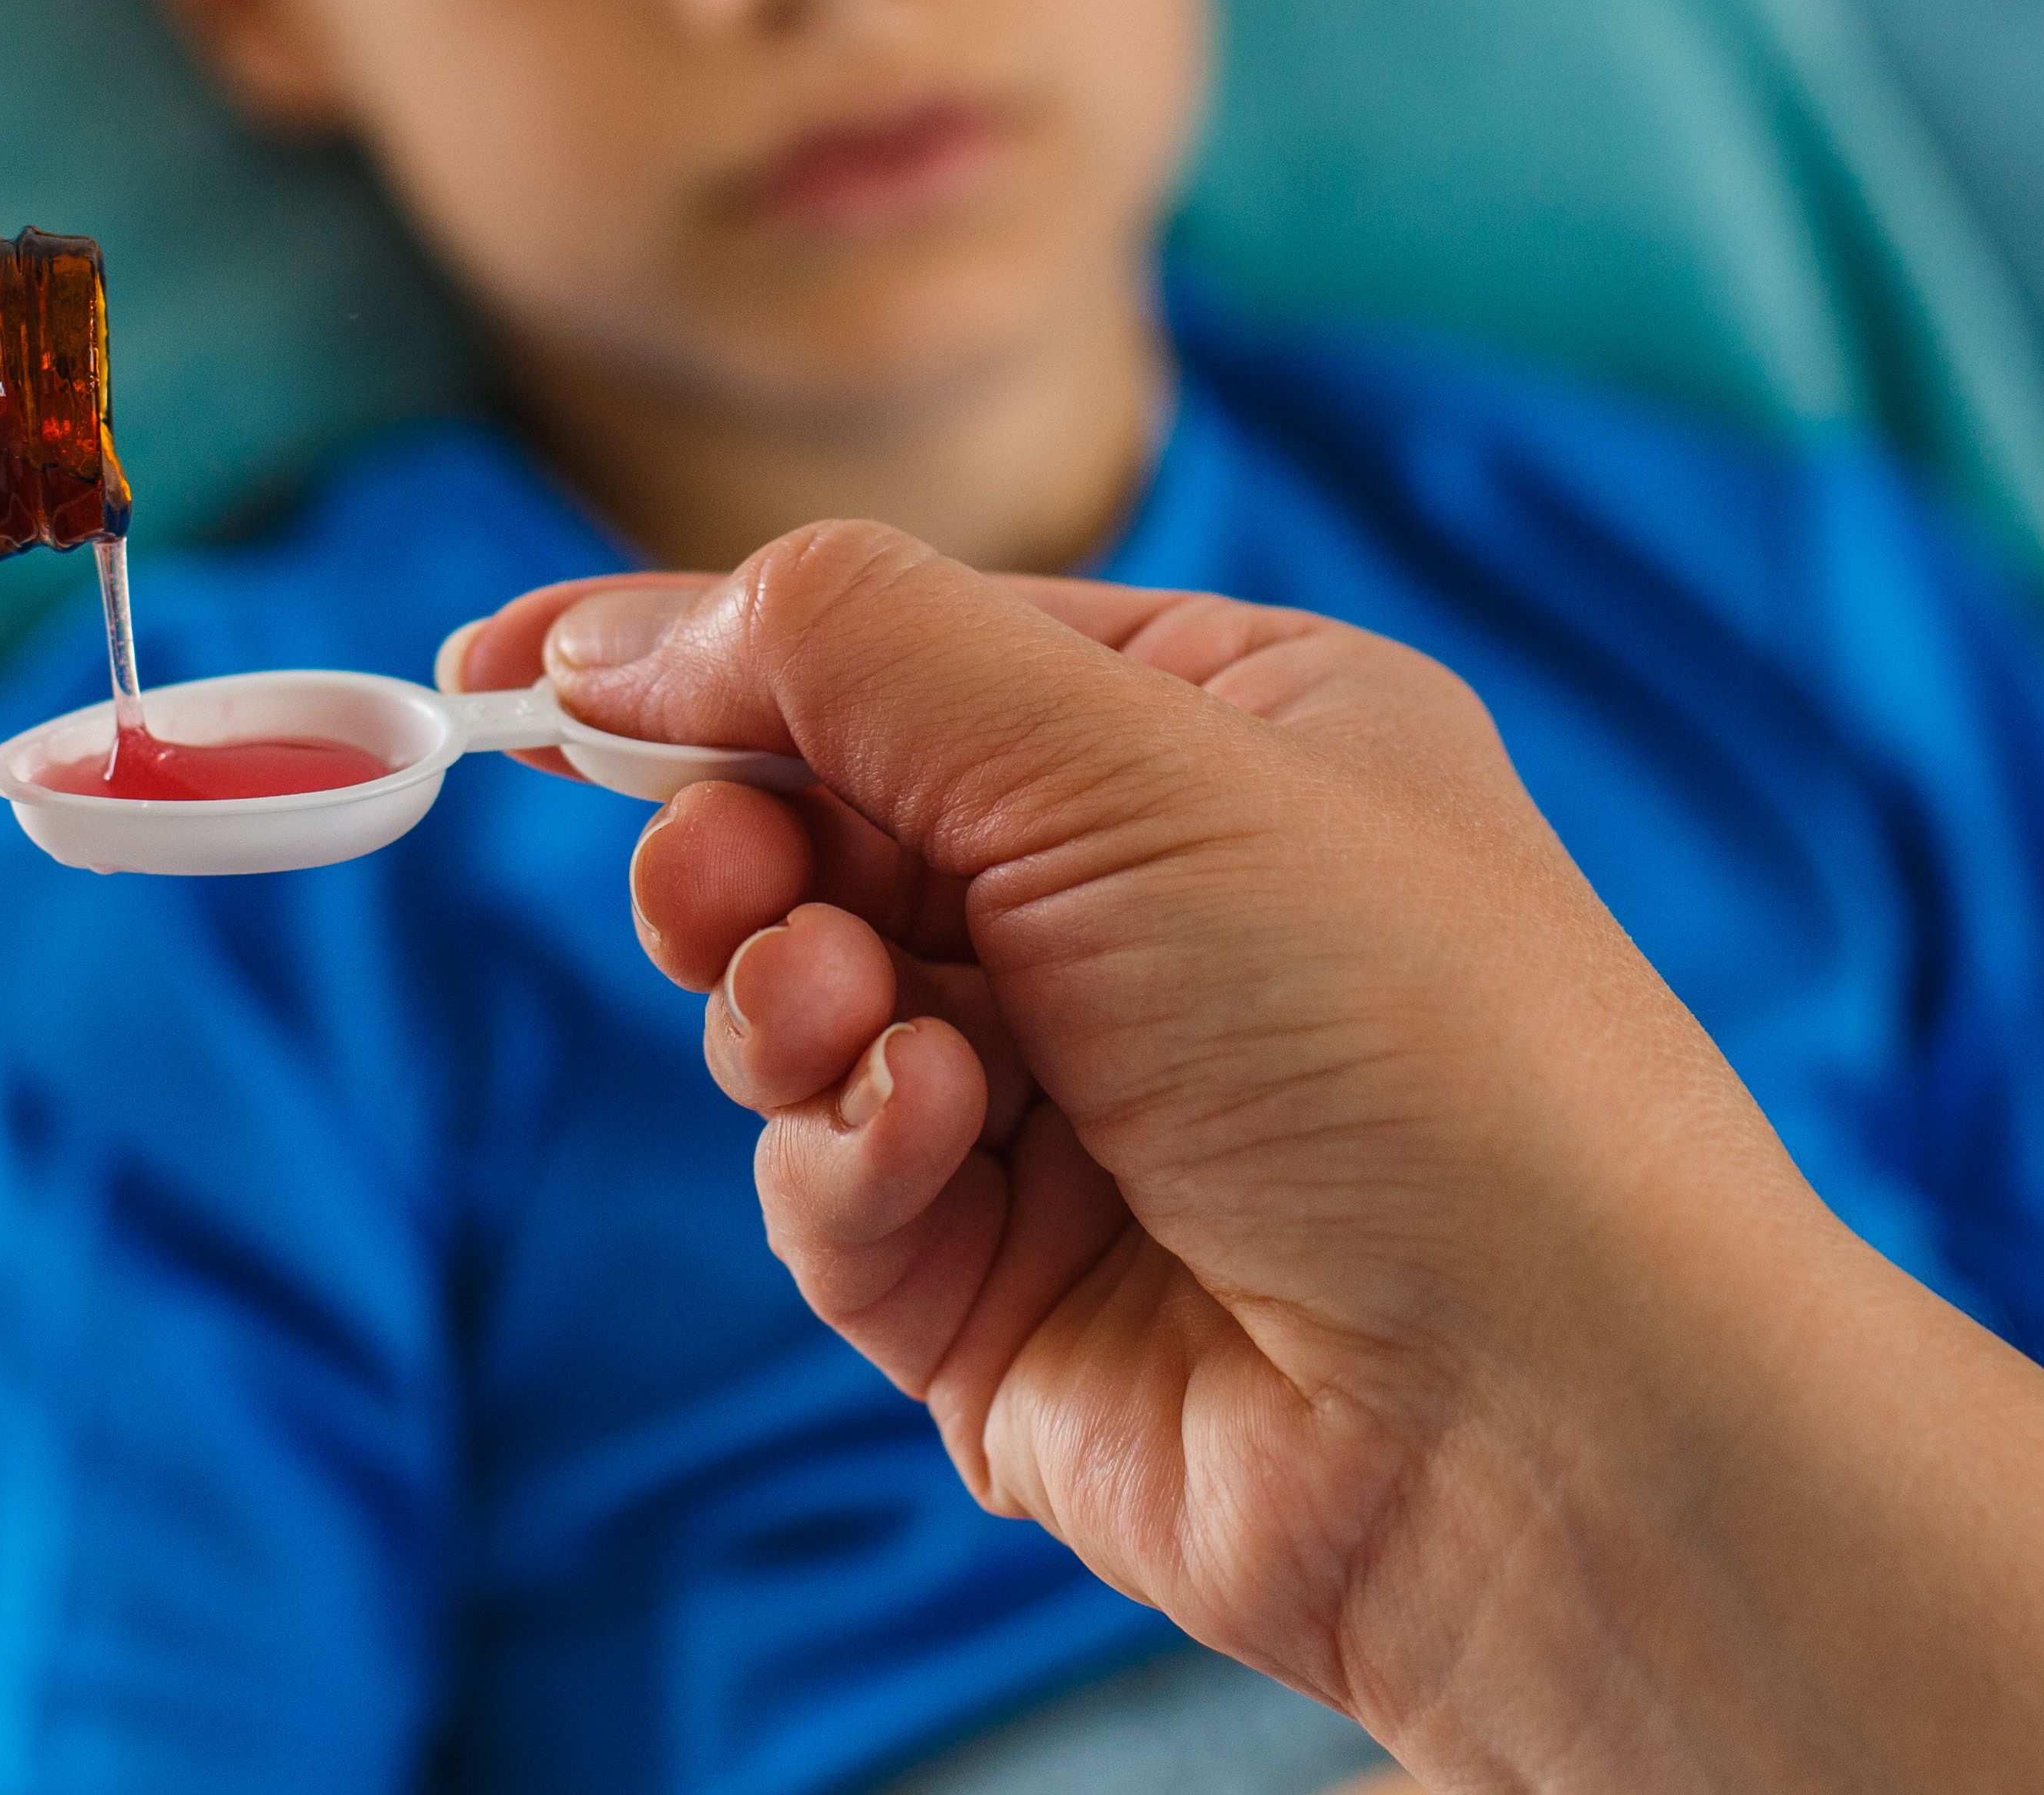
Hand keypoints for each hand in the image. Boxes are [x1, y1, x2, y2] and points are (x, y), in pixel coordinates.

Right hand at [459, 536, 1778, 1762]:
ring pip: (801, 1010)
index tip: (497, 671)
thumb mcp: (1129, 755)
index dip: (697, 650)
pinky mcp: (1009, 1293)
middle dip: (741, 841)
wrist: (1545, 1412)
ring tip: (847, 1020)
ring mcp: (1075, 1108)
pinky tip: (923, 1144)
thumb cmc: (1404, 1033)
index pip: (904, 649)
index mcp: (1219, 736)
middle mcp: (1146, 912)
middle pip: (828, 825)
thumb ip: (855, 650)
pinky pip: (835, 1183)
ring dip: (786, 999)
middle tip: (726, 875)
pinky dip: (842, 1152)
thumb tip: (627, 632)